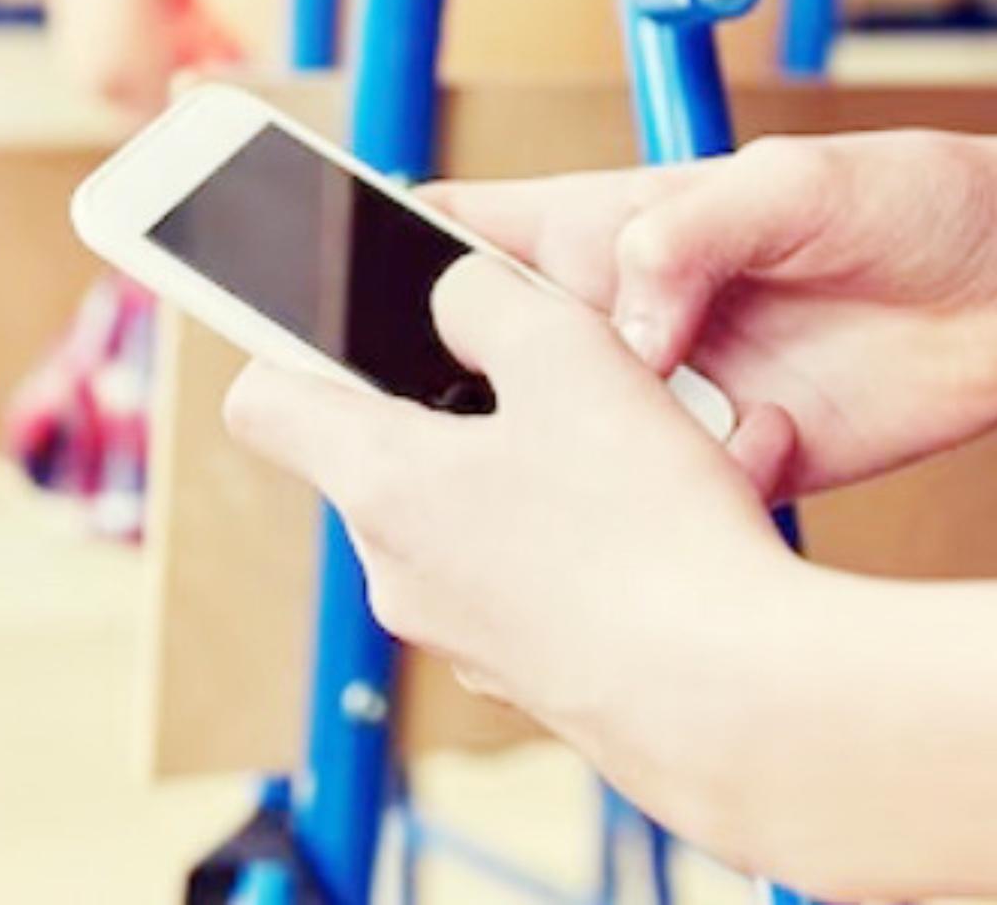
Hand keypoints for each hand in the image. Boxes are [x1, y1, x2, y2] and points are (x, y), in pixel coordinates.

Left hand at [226, 254, 802, 867]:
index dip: (295, 350)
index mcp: (381, 481)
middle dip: (475, 402)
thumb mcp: (563, 354)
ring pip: (487, 508)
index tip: (351, 331)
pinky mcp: (532, 672)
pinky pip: (544, 572)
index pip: (265, 401)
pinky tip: (678, 513)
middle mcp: (401, 568)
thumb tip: (454, 296)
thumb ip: (485, 299)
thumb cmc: (639, 532)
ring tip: (651, 443)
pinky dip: (593, 533)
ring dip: (555, 462)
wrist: (732, 700)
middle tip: (560, 377)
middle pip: (399, 450)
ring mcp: (464, 632)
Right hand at [424, 130, 996, 498]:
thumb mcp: (799, 186)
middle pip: (492, 353)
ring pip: (571, 439)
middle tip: (468, 428)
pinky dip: (677, 505)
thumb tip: (624, 313)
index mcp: (612, 226)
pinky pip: (665, 493)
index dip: (385, 254)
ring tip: (597, 474)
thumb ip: (695, 230)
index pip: (466, 231)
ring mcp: (669, 390)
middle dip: (459, 394)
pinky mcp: (729, 454)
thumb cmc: (912, 201)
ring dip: (572, 462)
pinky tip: (726, 481)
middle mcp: (622, 313)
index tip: (326, 294)